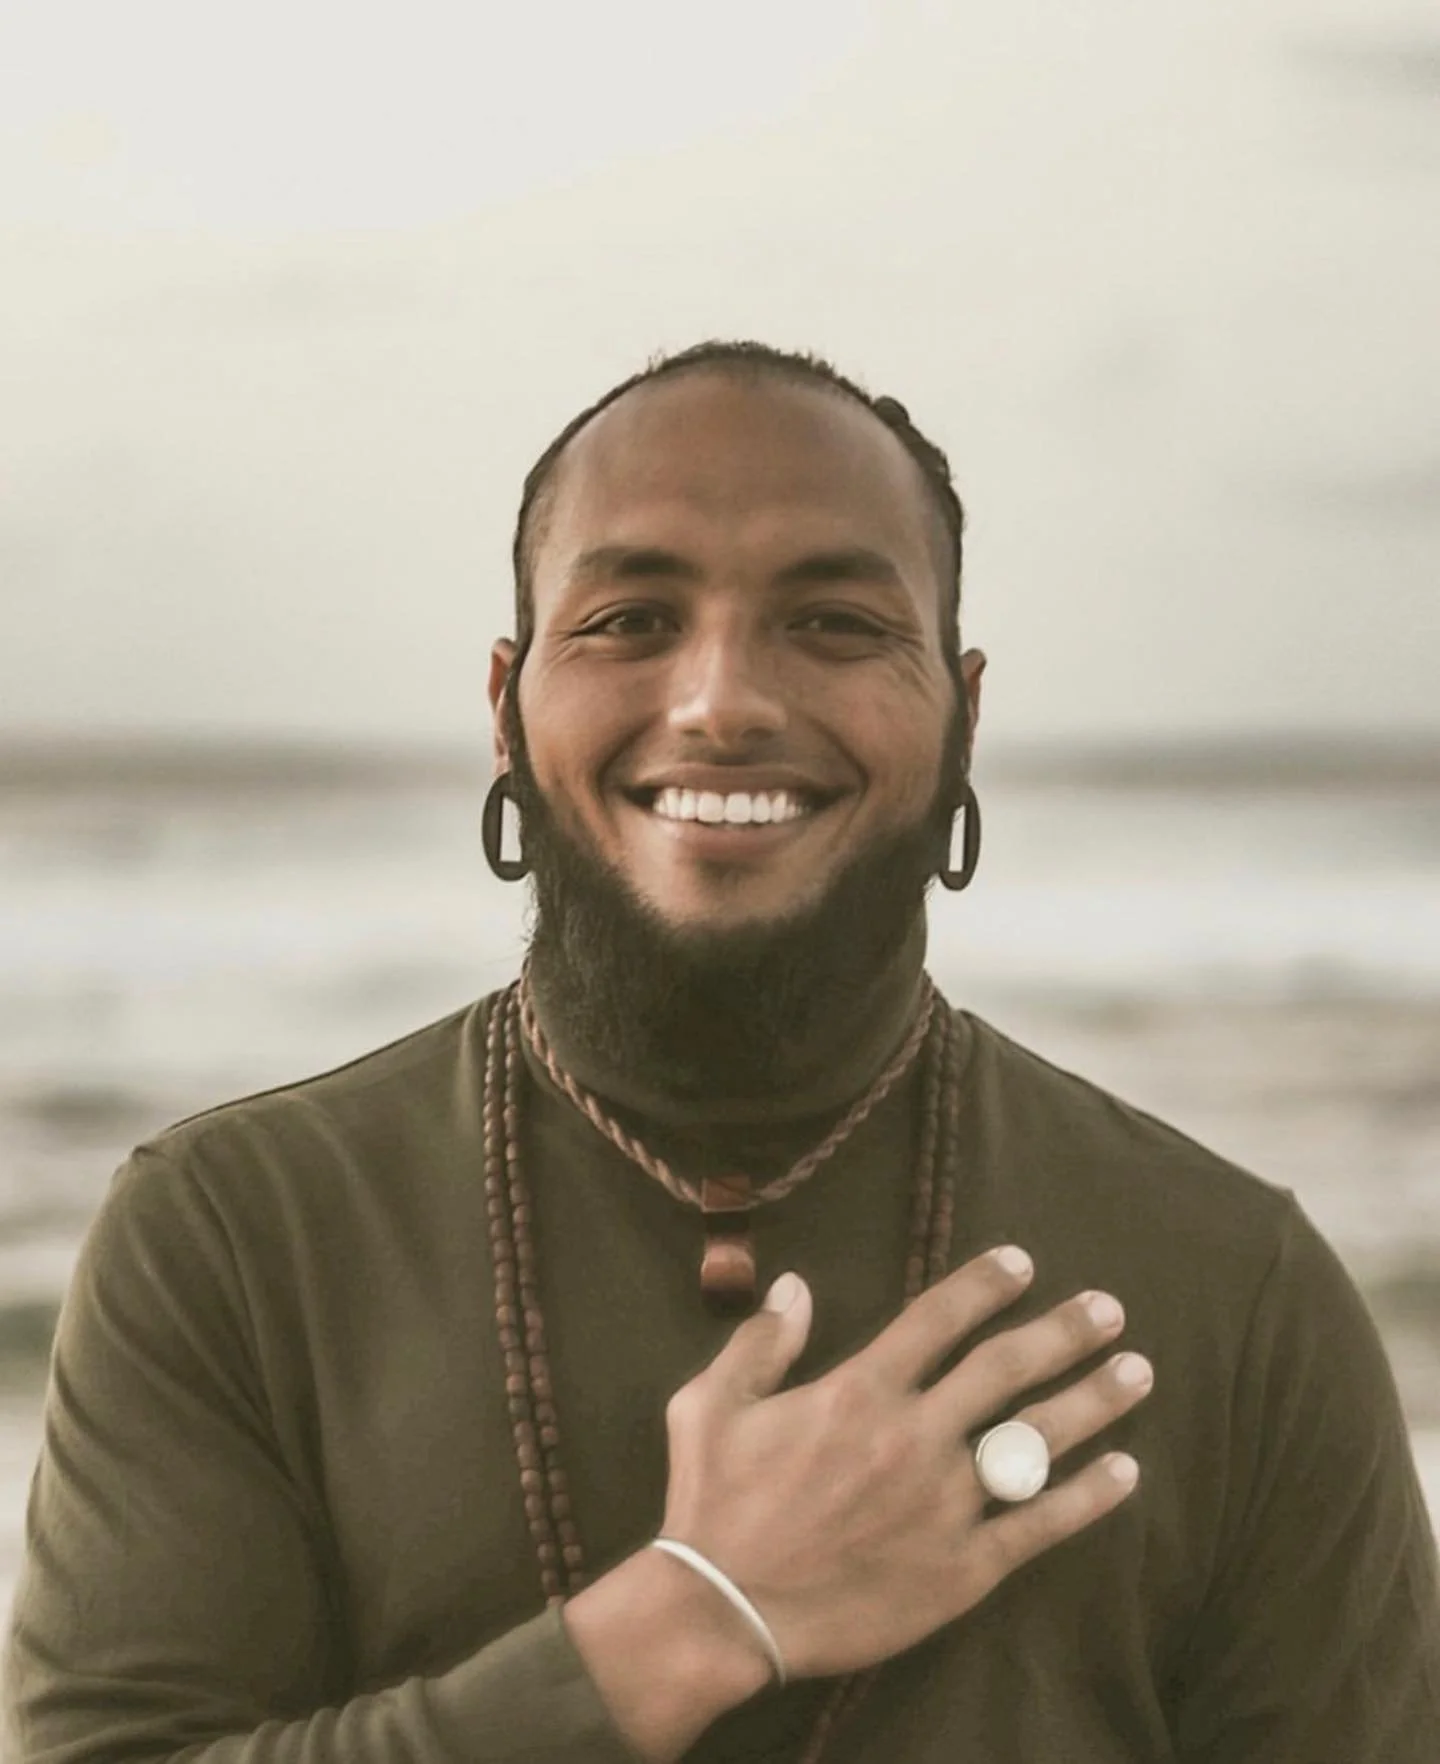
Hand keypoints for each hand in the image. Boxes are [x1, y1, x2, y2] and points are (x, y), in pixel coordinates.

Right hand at [659, 1245, 1150, 1681]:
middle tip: (1109, 1308)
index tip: (1023, 1262)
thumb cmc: (712, 1504)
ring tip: (1138, 1372)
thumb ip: (760, 1343)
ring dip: (1093, 1401)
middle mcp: (914, 1436)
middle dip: (1064, 1333)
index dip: (984, 1285)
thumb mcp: (710, 1405)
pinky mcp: (961, 1569)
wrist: (724, 1612)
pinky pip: (1037, 1528)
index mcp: (859, 1391)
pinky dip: (1086, 1498)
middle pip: (1006, 1369)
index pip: (938, 1319)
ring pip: (1036, 1441)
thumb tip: (795, 1286)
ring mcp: (944, 1503)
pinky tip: (1125, 1473)